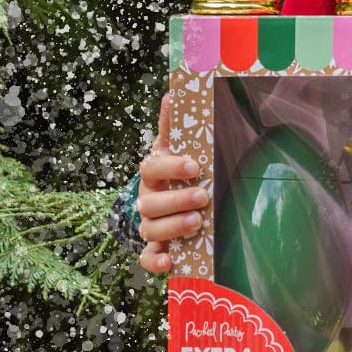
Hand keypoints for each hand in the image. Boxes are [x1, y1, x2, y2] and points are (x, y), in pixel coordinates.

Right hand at [137, 93, 208, 274]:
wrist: (169, 204)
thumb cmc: (177, 171)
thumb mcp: (176, 148)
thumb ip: (175, 125)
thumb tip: (172, 91)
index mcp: (154, 173)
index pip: (152, 167)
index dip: (171, 167)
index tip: (194, 166)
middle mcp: (147, 199)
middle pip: (151, 201)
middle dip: (176, 200)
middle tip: (203, 197)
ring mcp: (149, 224)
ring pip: (150, 229)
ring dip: (171, 227)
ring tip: (196, 222)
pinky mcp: (155, 248)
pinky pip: (147, 258)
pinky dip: (156, 261)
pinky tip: (171, 261)